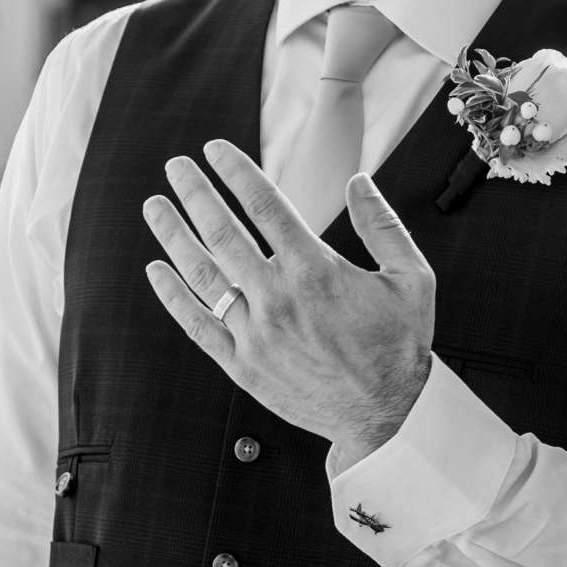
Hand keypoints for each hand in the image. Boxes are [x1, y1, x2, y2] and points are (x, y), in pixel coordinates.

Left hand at [144, 147, 435, 452]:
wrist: (385, 416)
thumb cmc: (400, 347)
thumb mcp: (412, 279)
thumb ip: (383, 225)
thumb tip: (359, 181)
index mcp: (316, 271)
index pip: (265, 205)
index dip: (235, 171)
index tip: (214, 149)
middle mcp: (278, 298)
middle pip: (223, 231)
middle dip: (195, 192)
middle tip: (176, 166)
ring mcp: (255, 333)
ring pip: (202, 274)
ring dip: (173, 235)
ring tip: (154, 206)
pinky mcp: (243, 364)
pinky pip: (197, 324)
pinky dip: (173, 295)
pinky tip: (156, 269)